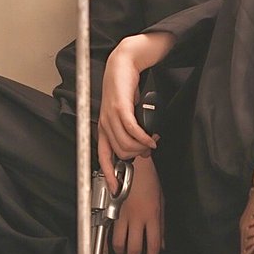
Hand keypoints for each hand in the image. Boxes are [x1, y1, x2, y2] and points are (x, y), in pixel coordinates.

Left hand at [97, 32, 173, 173]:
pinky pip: (132, 131)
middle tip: (148, 149)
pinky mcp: (120, 108)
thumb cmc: (125, 89)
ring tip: (151, 140)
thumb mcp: (126, 114)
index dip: (109, 175)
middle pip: (121, 154)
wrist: (123, 64)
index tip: (117, 188)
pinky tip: (151, 137)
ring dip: (143, 147)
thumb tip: (143, 151)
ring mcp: (110, 116)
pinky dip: (144, 138)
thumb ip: (131, 133)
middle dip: (137, 156)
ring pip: (127, 145)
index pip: (103, 157)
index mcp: (104, 128)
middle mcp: (104, 124)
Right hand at [111, 155, 164, 253]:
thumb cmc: (148, 180)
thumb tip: (161, 245)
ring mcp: (123, 214)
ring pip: (119, 242)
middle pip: (134, 248)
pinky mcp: (111, 208)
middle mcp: (137, 218)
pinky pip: (107, 230)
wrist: (132, 162)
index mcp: (152, 216)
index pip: (152, 246)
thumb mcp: (161, 202)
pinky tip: (107, 251)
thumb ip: (161, 226)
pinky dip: (106, 243)